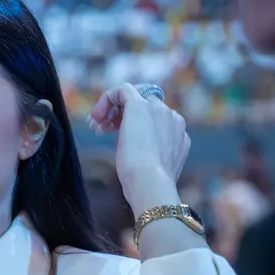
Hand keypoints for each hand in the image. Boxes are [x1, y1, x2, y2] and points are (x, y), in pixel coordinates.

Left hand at [88, 83, 190, 211]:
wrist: (150, 182)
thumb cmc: (148, 184)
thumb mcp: (153, 167)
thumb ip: (151, 155)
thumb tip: (138, 155)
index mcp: (179, 133)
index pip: (155, 118)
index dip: (133, 124)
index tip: (116, 137)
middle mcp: (172, 117)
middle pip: (144, 104)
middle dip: (120, 115)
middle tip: (101, 129)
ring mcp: (157, 110)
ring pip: (133, 96)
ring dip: (111, 109)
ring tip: (96, 125)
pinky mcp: (139, 105)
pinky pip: (123, 89)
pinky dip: (107, 98)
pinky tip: (96, 116)